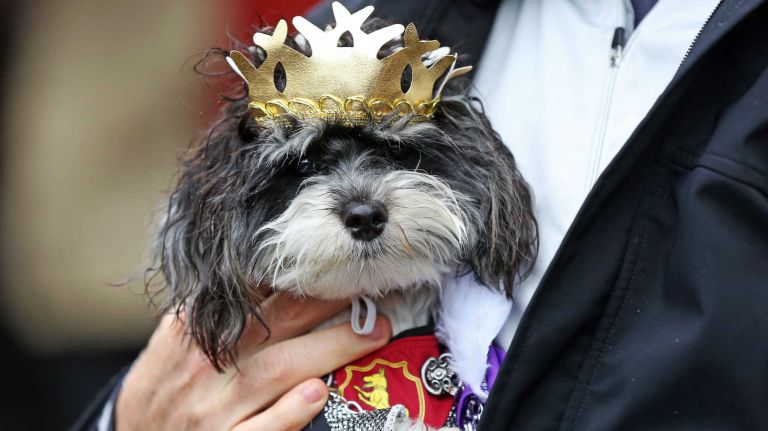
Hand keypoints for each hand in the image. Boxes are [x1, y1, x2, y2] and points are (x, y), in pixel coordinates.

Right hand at [115, 296, 390, 430]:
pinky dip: (289, 411)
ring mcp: (215, 407)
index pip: (251, 291)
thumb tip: (260, 274)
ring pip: (277, 370)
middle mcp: (207, 363)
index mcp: (196, 329)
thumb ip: (210, 309)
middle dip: (327, 303)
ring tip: (373, 334)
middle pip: (275, 322)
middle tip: (372, 291)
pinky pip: (262, 429)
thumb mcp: (172, 342)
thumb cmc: (162, 390)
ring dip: (329, 349)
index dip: (295, 274)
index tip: (333, 260)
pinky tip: (318, 393)